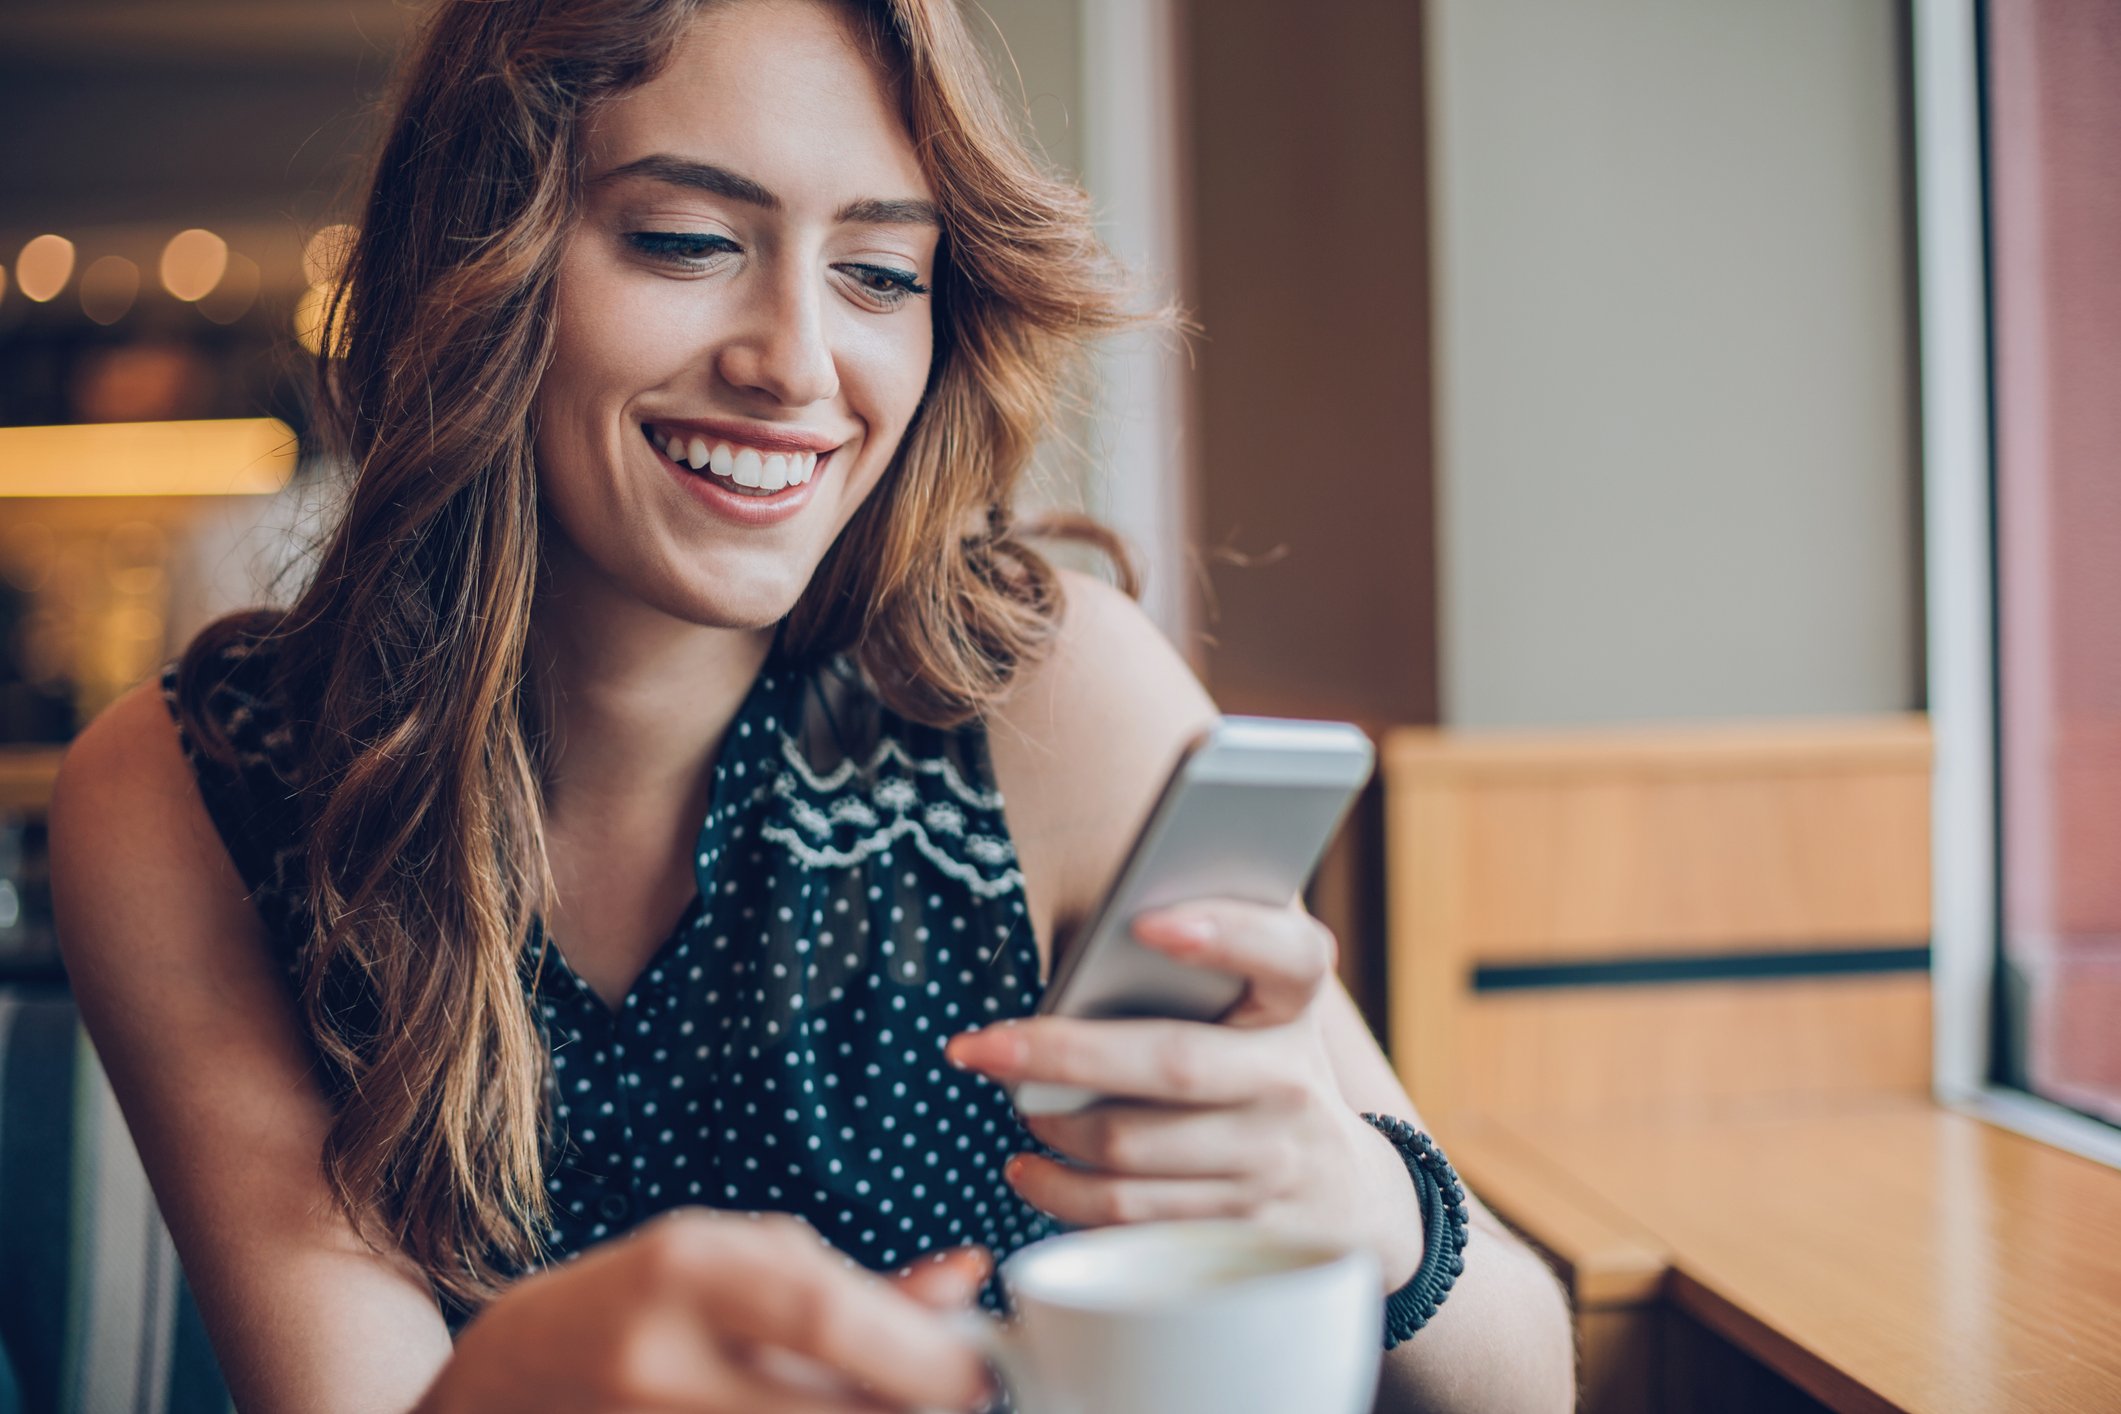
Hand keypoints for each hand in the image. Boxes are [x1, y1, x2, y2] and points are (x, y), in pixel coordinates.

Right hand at [417, 1209, 992, 1413]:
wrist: (500, 1388)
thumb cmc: (635, 1305)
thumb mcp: (734, 1260)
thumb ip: (853, 1283)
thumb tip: (970, 1283)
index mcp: (683, 1271)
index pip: (824, 1317)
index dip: (922, 1354)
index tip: (982, 1373)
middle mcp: (659, 1361)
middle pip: (830, 1408)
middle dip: (916, 1404)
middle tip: (959, 1396)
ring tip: (894, 1399)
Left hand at [944, 902, 1425, 1291]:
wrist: (1344, 1193)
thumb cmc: (1263, 1069)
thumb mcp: (1258, 1010)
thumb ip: (1198, 971)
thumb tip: (1083, 957)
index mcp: (1295, 1006)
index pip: (1286, 954)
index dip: (1225, 932)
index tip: (1146, 919)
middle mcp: (1291, 1084)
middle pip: (1171, 1063)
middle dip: (1061, 1053)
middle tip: (978, 1047)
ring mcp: (1270, 1164)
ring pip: (1133, 1149)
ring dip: (1052, 1128)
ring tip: (1014, 1104)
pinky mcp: (1238, 1230)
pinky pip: (1131, 1216)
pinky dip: (1063, 1194)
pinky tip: (1030, 1168)